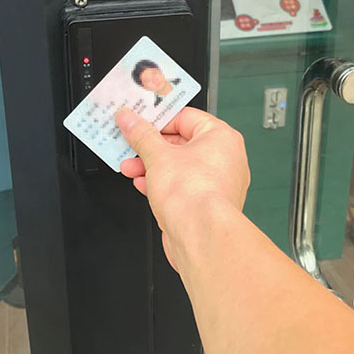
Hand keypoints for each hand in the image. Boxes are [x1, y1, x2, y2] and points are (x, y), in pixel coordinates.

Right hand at [115, 106, 249, 270]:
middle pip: (180, 142)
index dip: (158, 118)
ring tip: (130, 166)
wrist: (200, 236)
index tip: (138, 120)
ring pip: (178, 166)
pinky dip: (160, 183)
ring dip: (151, 166)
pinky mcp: (205, 203)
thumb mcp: (157, 155)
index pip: (185, 117)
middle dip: (150, 146)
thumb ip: (141, 135)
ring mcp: (216, 183)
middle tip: (130, 142)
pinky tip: (142, 184)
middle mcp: (224, 158)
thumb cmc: (194, 195)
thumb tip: (130, 119)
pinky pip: (180, 186)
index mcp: (221, 137)